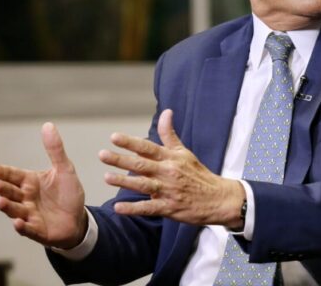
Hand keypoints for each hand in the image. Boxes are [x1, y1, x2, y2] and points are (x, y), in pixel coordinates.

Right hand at [0, 123, 87, 248]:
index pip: (13, 175)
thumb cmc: (68, 193)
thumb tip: (48, 125)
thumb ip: (55, 149)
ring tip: (0, 202)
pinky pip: (28, 229)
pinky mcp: (37, 230)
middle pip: (10, 192)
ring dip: (7, 207)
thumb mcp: (65, 169)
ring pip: (15, 210)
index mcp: (30, 182)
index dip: (1, 172)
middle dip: (2, 189)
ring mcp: (29, 214)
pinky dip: (22, 226)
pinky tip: (18, 223)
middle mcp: (26, 198)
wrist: (78, 219)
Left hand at [100, 109, 244, 228]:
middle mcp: (169, 172)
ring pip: (144, 185)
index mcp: (171, 158)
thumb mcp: (184, 152)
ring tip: (106, 177)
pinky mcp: (170, 208)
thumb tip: (166, 112)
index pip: (149, 147)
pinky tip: (118, 208)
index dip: (131, 142)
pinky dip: (134, 208)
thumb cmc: (198, 174)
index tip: (114, 137)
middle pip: (142, 165)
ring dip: (124, 182)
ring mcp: (169, 191)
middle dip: (121, 160)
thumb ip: (170, 134)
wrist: (218, 198)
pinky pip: (149, 208)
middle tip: (102, 154)